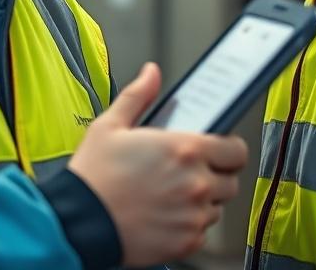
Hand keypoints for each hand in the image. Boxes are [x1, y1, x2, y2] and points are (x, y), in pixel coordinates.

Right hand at [67, 62, 248, 266]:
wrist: (79, 222)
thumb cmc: (94, 176)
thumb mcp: (110, 126)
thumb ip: (138, 96)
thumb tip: (151, 74)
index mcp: (185, 150)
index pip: (236, 149)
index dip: (228, 148)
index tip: (218, 150)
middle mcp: (196, 183)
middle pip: (230, 180)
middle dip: (215, 176)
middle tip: (190, 173)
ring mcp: (193, 215)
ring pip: (216, 207)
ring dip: (202, 201)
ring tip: (172, 195)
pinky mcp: (186, 242)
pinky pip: (202, 232)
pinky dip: (188, 226)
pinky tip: (165, 216)